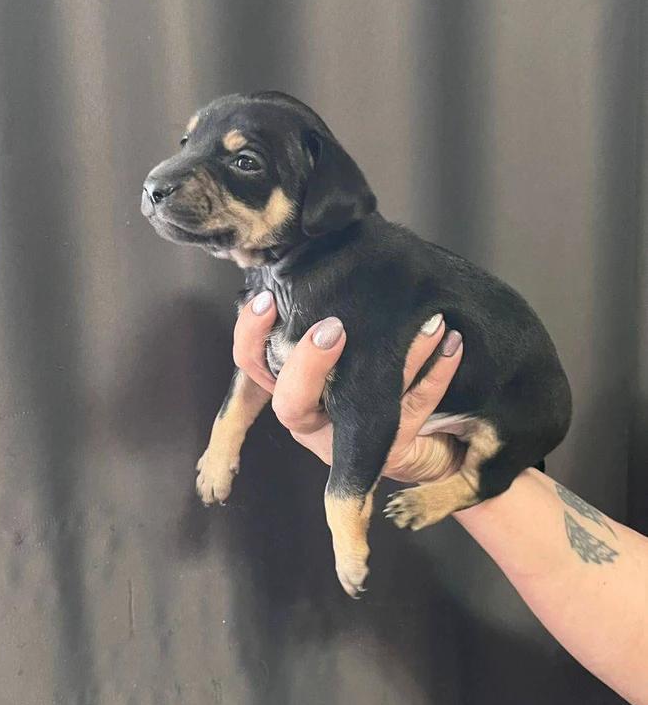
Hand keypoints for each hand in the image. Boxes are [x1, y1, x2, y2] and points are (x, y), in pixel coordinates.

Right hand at [233, 293, 464, 483]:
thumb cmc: (370, 382)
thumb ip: (328, 314)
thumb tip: (329, 253)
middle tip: (332, 329)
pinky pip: (413, 409)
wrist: (424, 441)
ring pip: (363, 403)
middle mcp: (312, 418)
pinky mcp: (389, 451)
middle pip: (290, 401)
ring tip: (429, 322)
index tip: (266, 300)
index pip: (253, 363)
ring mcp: (347, 440)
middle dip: (307, 363)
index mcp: (291, 387)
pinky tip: (452, 344)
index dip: (251, 335)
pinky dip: (436, 374)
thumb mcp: (343, 349)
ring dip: (400, 358)